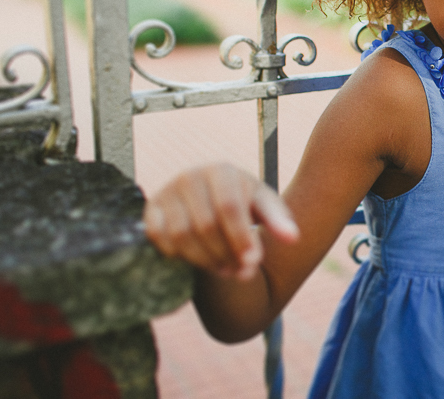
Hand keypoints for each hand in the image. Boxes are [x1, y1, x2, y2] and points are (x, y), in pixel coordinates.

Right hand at [144, 164, 298, 280]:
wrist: (210, 192)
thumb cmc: (243, 200)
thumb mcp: (263, 204)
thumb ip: (279, 220)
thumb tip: (293, 239)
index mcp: (221, 171)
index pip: (229, 207)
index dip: (241, 237)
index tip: (253, 263)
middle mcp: (190, 176)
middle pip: (206, 224)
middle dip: (225, 253)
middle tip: (241, 272)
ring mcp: (166, 192)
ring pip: (182, 235)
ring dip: (204, 259)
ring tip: (225, 269)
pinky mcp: (151, 210)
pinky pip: (160, 239)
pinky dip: (178, 255)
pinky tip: (198, 260)